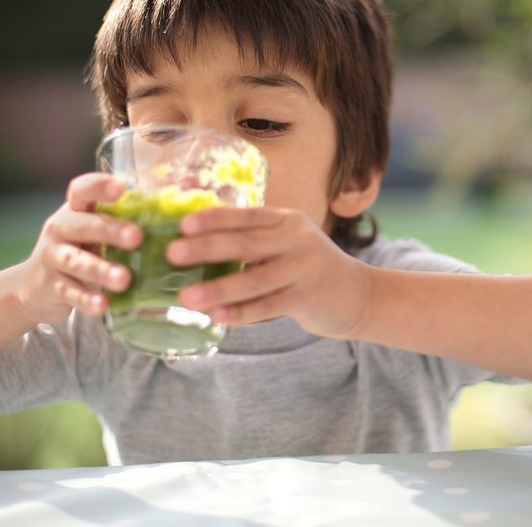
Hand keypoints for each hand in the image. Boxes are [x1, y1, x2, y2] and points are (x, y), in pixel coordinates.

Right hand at [15, 174, 141, 323]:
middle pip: (82, 224)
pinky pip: (70, 292)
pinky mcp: (51, 286)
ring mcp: (52, 258)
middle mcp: (60, 229)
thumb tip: (180, 227)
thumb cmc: (82, 250)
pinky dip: (86, 299)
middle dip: (110, 230)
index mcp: (76, 210)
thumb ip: (124, 223)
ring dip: (101, 269)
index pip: (82, 190)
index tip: (122, 187)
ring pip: (76, 261)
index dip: (100, 186)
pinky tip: (103, 305)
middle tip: (137, 237)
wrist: (35, 285)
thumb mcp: (95, 232)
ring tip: (125, 279)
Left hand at [166, 207, 374, 337]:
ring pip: (255, 279)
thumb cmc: (308, 268)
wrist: (358, 294)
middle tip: (172, 253)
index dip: (214, 218)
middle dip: (206, 248)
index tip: (183, 223)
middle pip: (246, 243)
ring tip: (187, 296)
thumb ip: (255, 243)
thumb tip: (197, 248)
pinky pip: (268, 307)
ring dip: (218, 288)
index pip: (246, 215)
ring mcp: (305, 268)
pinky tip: (217, 317)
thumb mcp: (288, 243)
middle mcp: (297, 240)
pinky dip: (241, 312)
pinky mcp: (309, 298)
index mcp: (287, 221)